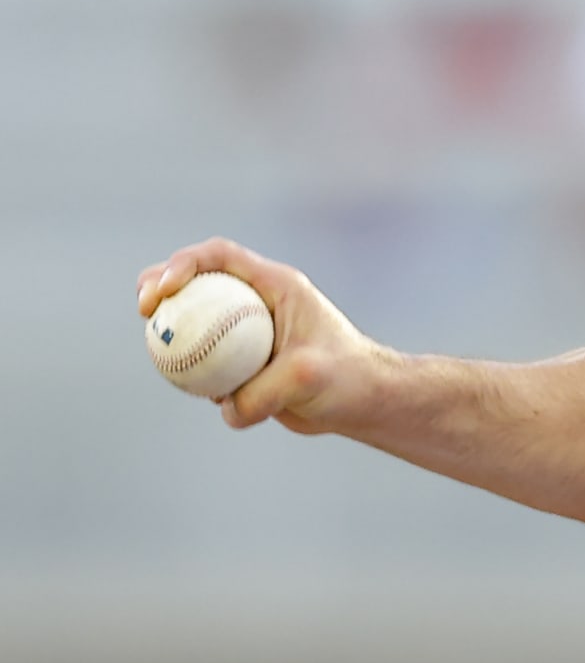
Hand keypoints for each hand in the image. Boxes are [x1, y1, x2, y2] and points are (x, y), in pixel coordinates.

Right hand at [136, 237, 395, 434]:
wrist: (362, 403)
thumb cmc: (347, 379)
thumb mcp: (307, 377)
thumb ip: (264, 389)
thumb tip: (226, 406)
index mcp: (276, 285)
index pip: (220, 256)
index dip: (184, 263)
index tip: (163, 288)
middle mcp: (258, 302)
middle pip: (198, 281)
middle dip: (161, 285)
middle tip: (144, 310)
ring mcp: (248, 332)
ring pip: (195, 322)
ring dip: (171, 331)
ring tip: (156, 348)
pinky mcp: (244, 363)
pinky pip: (206, 364)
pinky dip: (193, 373)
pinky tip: (203, 393)